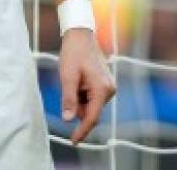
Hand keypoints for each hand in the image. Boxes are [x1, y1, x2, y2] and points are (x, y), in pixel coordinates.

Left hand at [58, 28, 114, 144]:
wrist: (81, 35)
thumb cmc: (74, 54)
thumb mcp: (67, 77)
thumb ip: (69, 99)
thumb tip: (68, 120)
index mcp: (102, 89)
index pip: (92, 117)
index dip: (82, 131)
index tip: (73, 141)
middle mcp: (110, 89)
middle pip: (90, 112)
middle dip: (77, 106)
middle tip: (69, 85)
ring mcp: (109, 86)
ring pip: (90, 105)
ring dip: (79, 99)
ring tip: (74, 79)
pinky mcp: (106, 84)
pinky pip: (92, 98)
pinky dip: (82, 94)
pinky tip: (78, 79)